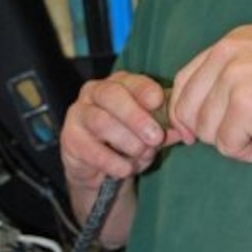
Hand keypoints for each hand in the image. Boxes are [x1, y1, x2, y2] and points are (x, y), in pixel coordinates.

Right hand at [61, 70, 175, 188]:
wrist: (100, 170)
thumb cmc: (127, 142)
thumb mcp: (149, 133)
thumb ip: (164, 129)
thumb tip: (182, 131)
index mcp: (117, 84)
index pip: (130, 80)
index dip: (144, 90)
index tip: (159, 101)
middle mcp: (94, 93)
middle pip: (111, 95)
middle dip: (136, 117)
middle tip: (155, 137)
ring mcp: (78, 114)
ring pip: (101, 121)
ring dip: (126, 141)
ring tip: (141, 155)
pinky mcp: (69, 139)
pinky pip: (90, 149)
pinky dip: (112, 162)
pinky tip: (125, 170)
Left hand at [169, 24, 251, 161]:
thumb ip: (235, 78)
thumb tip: (204, 119)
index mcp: (231, 42)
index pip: (184, 82)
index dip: (188, 114)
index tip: (206, 133)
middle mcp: (226, 55)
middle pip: (186, 110)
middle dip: (212, 132)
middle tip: (248, 135)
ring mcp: (233, 79)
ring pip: (206, 131)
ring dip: (236, 142)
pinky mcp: (245, 105)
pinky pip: (228, 146)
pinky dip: (250, 153)